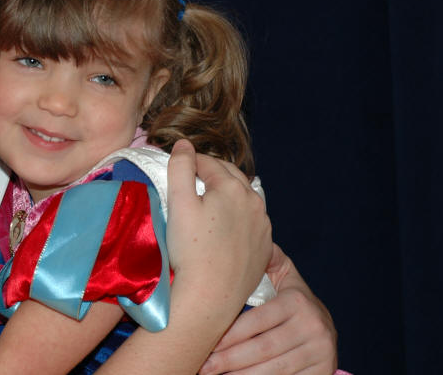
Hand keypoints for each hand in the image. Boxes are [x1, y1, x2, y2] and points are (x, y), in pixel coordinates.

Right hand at [166, 140, 272, 322]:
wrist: (209, 296)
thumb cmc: (189, 250)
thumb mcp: (178, 202)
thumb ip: (180, 167)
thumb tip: (184, 144)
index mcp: (231, 187)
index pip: (207, 162)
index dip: (189, 161)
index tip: (176, 166)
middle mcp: (254, 202)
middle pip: (230, 176)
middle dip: (211, 173)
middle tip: (191, 179)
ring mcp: (263, 226)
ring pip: (245, 198)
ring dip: (227, 194)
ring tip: (208, 202)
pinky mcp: (266, 247)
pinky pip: (253, 223)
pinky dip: (239, 217)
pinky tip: (224, 227)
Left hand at [198, 243, 337, 374]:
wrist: (325, 328)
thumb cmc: (291, 299)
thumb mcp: (283, 275)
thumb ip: (264, 259)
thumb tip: (235, 236)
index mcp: (297, 301)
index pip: (255, 322)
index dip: (227, 335)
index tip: (204, 343)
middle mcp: (313, 326)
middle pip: (261, 348)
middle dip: (228, 359)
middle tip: (203, 366)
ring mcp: (321, 351)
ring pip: (273, 369)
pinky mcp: (324, 370)